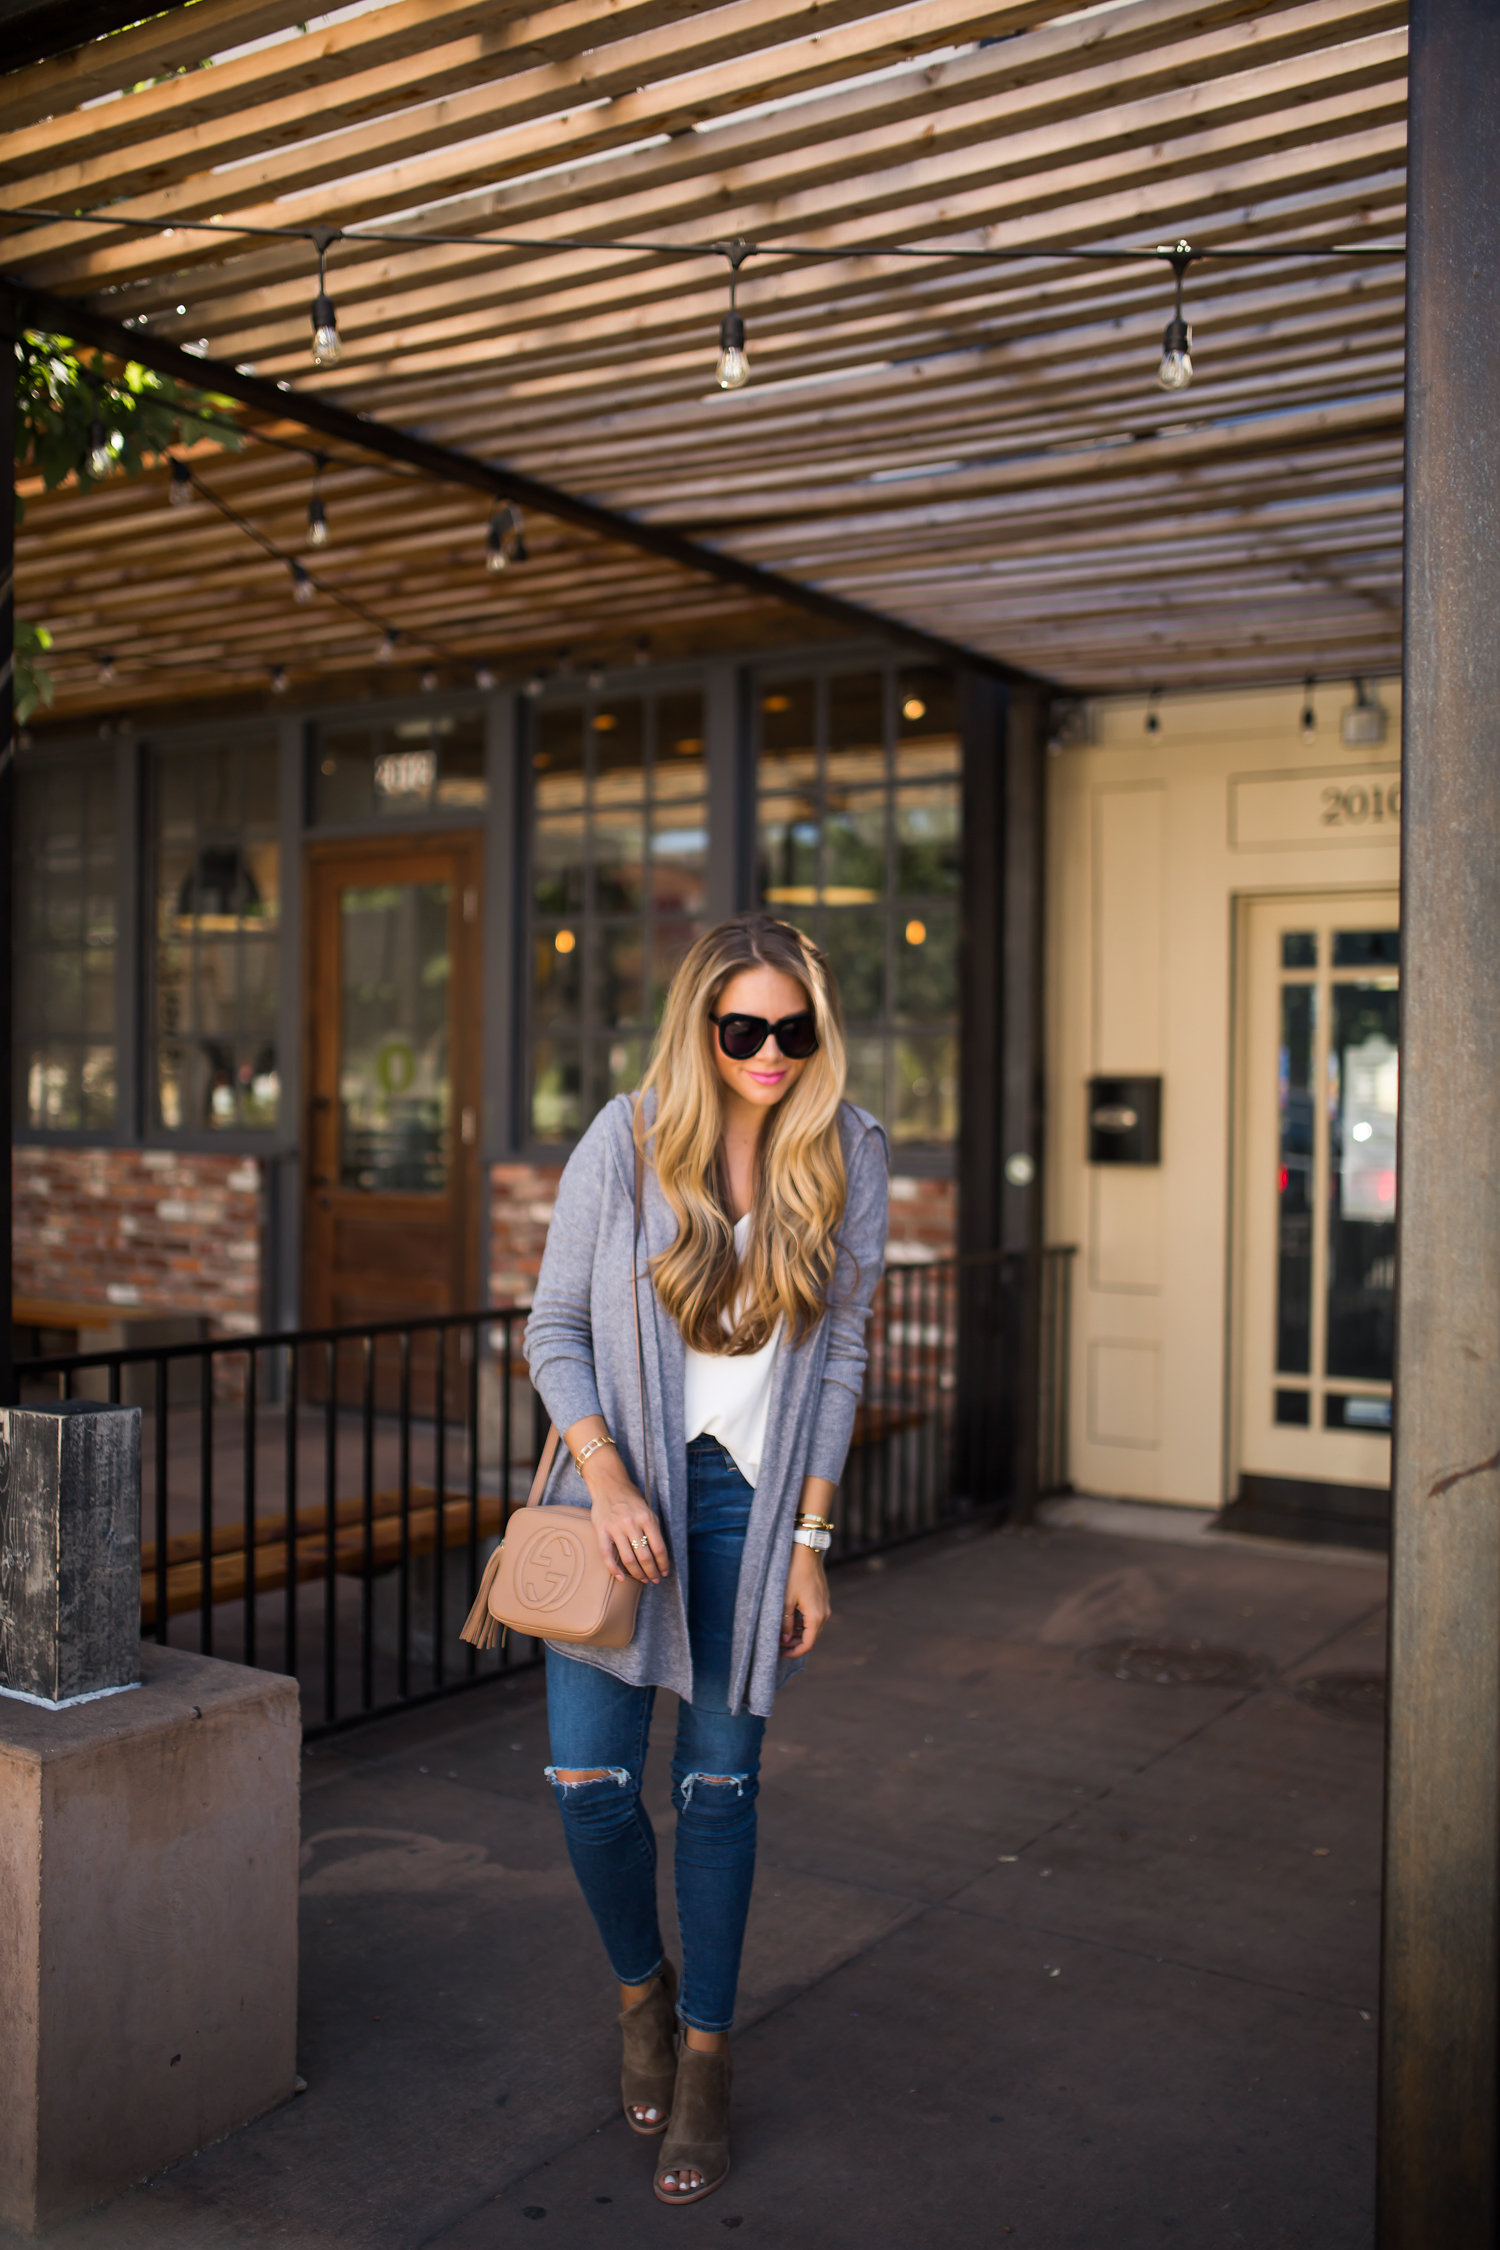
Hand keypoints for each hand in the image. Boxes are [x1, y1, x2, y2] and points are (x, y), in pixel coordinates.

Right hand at [584, 1452, 669, 1585]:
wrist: (609, 1484)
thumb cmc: (631, 1499)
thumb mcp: (647, 1510)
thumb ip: (653, 1529)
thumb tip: (659, 1554)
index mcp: (647, 1517)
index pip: (659, 1547)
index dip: (663, 1563)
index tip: (665, 1572)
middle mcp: (632, 1522)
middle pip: (645, 1556)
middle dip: (652, 1571)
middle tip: (655, 1579)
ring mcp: (615, 1527)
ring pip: (628, 1559)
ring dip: (637, 1573)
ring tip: (643, 1579)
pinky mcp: (601, 1530)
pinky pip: (607, 1555)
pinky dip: (615, 1570)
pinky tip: (622, 1578)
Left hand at [780, 1542, 830, 1657]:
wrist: (807, 1551)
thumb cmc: (794, 1573)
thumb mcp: (785, 1600)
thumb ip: (785, 1622)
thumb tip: (785, 1639)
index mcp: (816, 1616)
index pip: (808, 1644)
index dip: (794, 1652)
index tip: (780, 1653)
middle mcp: (824, 1613)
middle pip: (812, 1637)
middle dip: (795, 1643)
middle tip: (779, 1643)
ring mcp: (825, 1605)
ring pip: (814, 1628)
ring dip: (800, 1633)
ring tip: (783, 1631)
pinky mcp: (823, 1598)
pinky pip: (815, 1617)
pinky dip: (804, 1623)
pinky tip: (791, 1618)